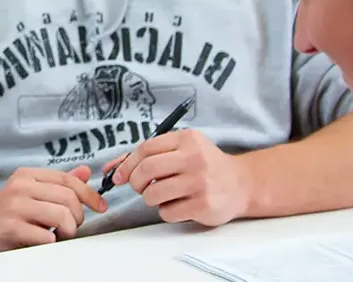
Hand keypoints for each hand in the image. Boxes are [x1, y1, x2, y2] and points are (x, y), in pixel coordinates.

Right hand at [0, 166, 107, 259]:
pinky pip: (46, 235)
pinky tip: (41, 241)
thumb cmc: (6, 218)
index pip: (68, 180)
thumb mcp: (31, 196)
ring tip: (57, 235)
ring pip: (61, 215)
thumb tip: (85, 171)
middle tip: (70, 228)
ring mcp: (13, 205)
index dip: (89, 194)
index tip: (101, 207)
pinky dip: (50, 242)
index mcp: (26, 175)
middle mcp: (19, 186)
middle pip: (68, 198)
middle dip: (77, 218)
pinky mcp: (9, 226)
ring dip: (67, 231)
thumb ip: (57, 185)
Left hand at [105, 129, 252, 226]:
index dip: (127, 164)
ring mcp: (200, 182)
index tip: (119, 176)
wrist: (242, 184)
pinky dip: (166, 211)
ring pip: (153, 194)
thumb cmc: (204, 165)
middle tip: (139, 187)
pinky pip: (167, 212)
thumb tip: (110, 169)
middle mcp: (194, 158)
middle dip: (135, 182)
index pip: (145, 149)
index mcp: (187, 139)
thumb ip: (149, 155)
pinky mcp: (204, 205)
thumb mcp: (182, 149)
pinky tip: (179, 205)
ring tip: (163, 195)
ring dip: (150, 198)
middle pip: (146, 170)